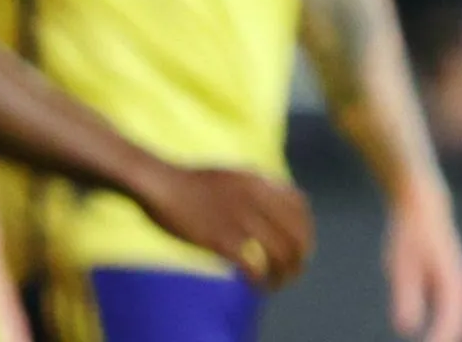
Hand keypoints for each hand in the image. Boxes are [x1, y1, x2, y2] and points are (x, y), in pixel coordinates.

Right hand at [130, 164, 314, 289]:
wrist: (156, 182)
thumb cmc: (186, 182)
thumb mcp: (230, 175)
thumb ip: (255, 189)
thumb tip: (275, 208)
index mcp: (258, 181)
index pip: (300, 207)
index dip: (306, 230)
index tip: (298, 246)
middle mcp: (255, 199)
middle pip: (297, 236)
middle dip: (298, 260)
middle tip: (289, 273)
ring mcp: (239, 219)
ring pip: (281, 255)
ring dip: (282, 276)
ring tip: (273, 285)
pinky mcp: (222, 238)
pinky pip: (254, 267)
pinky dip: (259, 281)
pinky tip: (253, 285)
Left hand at [382, 186, 461, 341]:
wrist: (422, 209)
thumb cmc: (409, 235)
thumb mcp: (401, 265)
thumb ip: (406, 296)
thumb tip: (405, 329)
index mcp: (454, 285)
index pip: (449, 324)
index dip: (439, 340)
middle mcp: (461, 290)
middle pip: (455, 327)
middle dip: (442, 341)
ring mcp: (457, 290)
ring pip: (452, 322)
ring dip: (442, 337)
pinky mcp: (448, 288)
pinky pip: (446, 315)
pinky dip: (439, 328)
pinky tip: (427, 337)